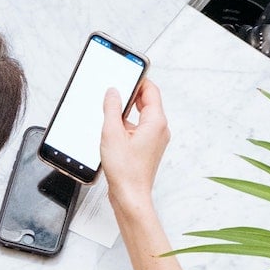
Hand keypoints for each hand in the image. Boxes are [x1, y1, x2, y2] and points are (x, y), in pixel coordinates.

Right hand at [99, 79, 168, 209]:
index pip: (150, 90)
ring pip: (142, 116)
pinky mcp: (148, 148)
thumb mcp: (112, 133)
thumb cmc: (125, 171)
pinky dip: (127, 125)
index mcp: (156, 121)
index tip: (126, 73)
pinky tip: (112, 132)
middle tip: (114, 91)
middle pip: (147, 102)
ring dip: (126, 112)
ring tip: (110, 114)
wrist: (130, 196)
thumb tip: (113, 92)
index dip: (138, 79)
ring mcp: (155, 139)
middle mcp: (160, 129)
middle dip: (131, 95)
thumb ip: (112, 108)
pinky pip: (139, 128)